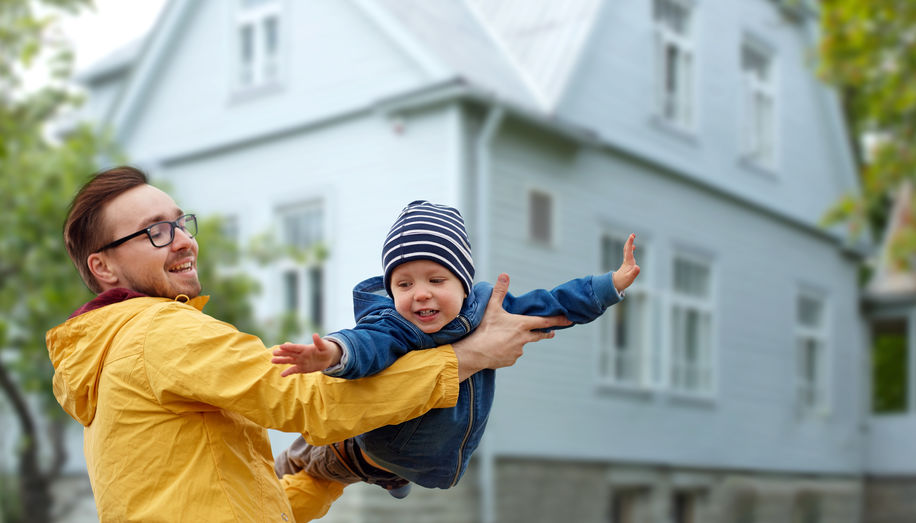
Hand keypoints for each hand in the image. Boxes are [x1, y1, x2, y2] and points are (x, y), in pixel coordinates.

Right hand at [271, 333, 342, 376]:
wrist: (327, 358)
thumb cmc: (326, 349)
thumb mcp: (324, 346)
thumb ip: (319, 342)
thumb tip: (315, 334)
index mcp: (305, 348)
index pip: (296, 347)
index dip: (289, 347)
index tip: (281, 346)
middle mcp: (301, 354)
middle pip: (290, 353)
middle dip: (282, 353)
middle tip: (274, 352)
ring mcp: (300, 361)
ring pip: (289, 361)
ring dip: (281, 361)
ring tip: (272, 361)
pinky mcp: (301, 368)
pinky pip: (294, 370)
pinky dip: (288, 372)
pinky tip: (282, 375)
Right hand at [452, 273, 570, 380]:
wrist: (475, 353)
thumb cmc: (484, 329)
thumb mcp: (491, 307)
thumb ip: (500, 291)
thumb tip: (505, 274)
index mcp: (522, 325)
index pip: (544, 322)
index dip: (558, 320)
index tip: (568, 320)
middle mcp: (524, 339)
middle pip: (539, 335)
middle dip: (545, 333)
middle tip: (550, 332)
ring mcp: (518, 351)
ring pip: (523, 344)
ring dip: (520, 341)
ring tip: (506, 338)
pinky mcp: (511, 360)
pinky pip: (513, 354)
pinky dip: (509, 350)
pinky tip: (499, 348)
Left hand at [612, 233, 639, 292]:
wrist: (616, 284)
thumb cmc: (622, 281)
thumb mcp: (629, 278)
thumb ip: (634, 273)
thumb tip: (637, 267)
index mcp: (628, 263)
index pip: (628, 251)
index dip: (630, 243)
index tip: (632, 236)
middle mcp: (627, 261)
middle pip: (627, 249)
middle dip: (629, 242)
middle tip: (632, 234)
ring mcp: (627, 262)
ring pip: (627, 251)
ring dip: (630, 244)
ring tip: (632, 237)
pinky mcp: (627, 264)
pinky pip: (629, 254)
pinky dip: (631, 249)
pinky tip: (634, 248)